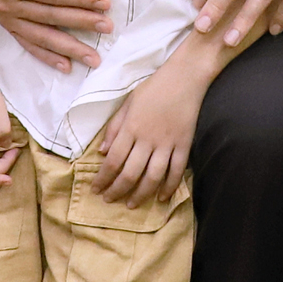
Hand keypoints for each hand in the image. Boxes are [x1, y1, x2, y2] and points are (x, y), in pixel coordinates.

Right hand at [0, 0, 114, 71]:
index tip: (105, 3)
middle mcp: (6, 3)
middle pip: (51, 16)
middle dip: (82, 23)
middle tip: (108, 27)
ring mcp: (5, 18)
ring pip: (42, 36)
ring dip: (69, 48)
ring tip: (94, 58)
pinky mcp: (8, 26)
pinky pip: (29, 44)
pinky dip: (48, 56)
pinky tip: (67, 66)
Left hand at [94, 57, 201, 205]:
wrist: (186, 76)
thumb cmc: (154, 87)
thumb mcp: (128, 102)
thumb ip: (114, 127)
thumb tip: (101, 152)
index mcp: (131, 127)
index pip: (113, 160)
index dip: (103, 178)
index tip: (96, 190)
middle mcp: (147, 139)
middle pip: (130, 173)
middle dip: (117, 190)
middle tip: (109, 201)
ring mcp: (167, 143)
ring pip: (152, 177)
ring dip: (140, 194)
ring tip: (131, 205)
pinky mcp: (184, 144)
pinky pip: (177, 171)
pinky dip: (169, 186)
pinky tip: (161, 197)